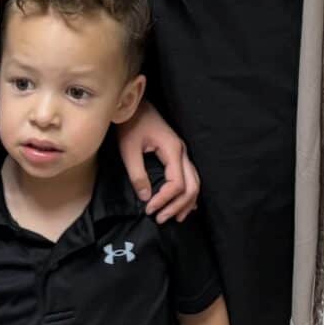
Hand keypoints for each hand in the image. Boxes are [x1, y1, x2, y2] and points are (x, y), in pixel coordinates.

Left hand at [118, 101, 200, 221]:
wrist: (134, 106)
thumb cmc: (130, 125)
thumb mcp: (129, 149)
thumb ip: (137, 174)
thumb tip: (146, 198)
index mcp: (172, 150)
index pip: (176, 183)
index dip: (164, 200)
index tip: (149, 209)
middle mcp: (182, 152)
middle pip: (191, 186)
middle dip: (177, 205)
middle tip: (160, 219)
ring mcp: (182, 152)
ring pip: (194, 182)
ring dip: (185, 202)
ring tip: (174, 217)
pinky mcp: (177, 153)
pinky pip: (190, 176)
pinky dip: (188, 193)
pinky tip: (184, 204)